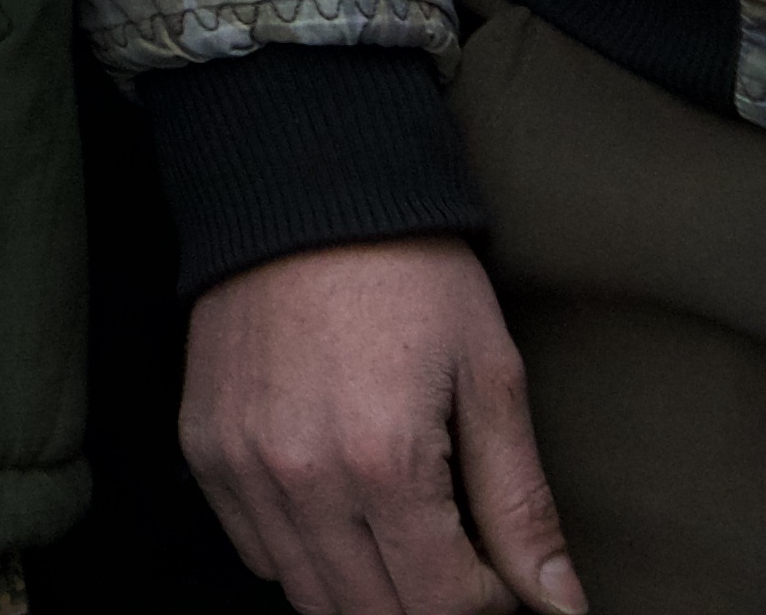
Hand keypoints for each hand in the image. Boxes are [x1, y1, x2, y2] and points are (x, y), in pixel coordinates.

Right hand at [182, 236, 581, 614]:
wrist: (300, 192)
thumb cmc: (410, 276)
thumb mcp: (489, 378)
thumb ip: (520, 504)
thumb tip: (561, 603)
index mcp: (384, 463)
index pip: (443, 604)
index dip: (491, 603)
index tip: (503, 572)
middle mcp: (300, 476)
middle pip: (373, 612)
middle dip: (430, 601)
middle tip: (458, 561)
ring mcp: (240, 464)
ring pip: (307, 594)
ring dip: (365, 588)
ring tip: (401, 539)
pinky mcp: (204, 447)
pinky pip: (253, 548)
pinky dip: (301, 554)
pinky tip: (339, 511)